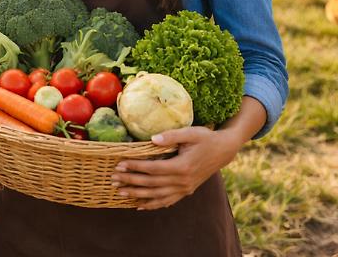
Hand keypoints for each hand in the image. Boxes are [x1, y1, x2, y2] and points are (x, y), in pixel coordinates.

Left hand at [111, 126, 242, 209]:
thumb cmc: (205, 138)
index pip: (153, 169)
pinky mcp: (187, 191)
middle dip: (131, 182)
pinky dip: (153, 205)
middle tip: (114, 179)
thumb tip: (152, 139)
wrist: (223, 150)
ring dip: (138, 195)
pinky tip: (140, 206)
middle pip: (152, 184)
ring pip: (158, 195)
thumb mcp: (190, 132)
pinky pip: (168, 201)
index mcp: (182, 166)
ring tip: (121, 193)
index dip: (135, 167)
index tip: (120, 165)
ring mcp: (185, 188)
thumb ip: (171, 136)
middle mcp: (183, 181)